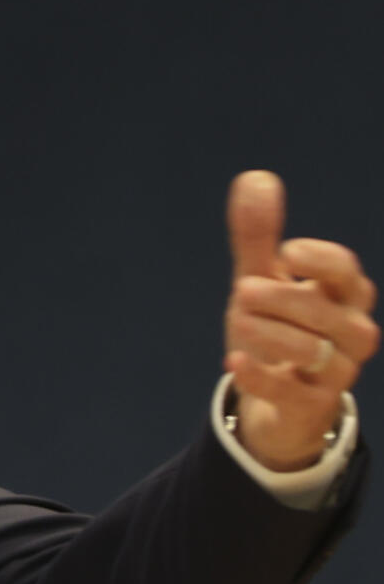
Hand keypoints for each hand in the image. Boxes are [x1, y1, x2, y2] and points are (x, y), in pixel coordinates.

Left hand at [224, 171, 378, 470]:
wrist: (274, 397)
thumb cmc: (276, 325)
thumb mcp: (261, 279)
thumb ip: (258, 236)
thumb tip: (256, 178)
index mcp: (343, 296)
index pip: (346, 273)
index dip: (321, 261)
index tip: (287, 253)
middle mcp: (350, 333)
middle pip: (326, 311)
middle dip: (281, 298)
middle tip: (242, 291)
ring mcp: (336, 372)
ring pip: (313, 351)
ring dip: (268, 334)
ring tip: (238, 321)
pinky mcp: (310, 405)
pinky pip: (291, 393)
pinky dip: (260, 376)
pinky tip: (233, 361)